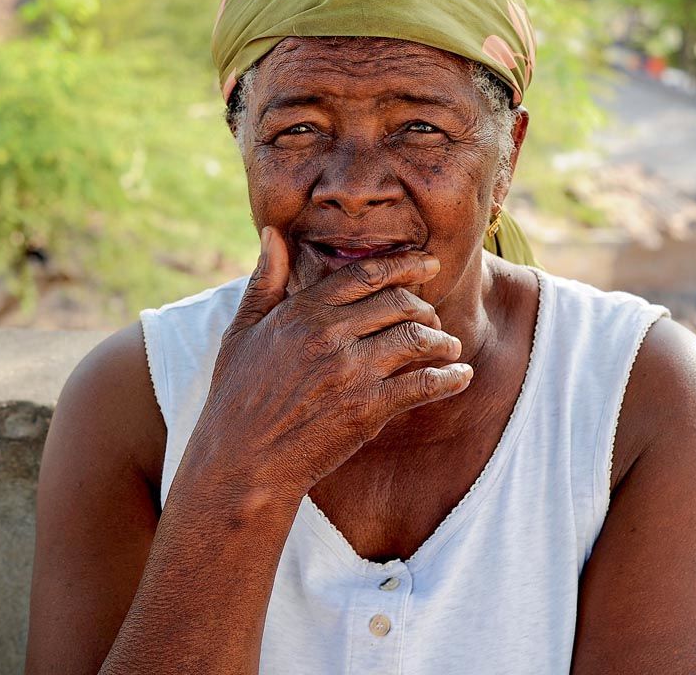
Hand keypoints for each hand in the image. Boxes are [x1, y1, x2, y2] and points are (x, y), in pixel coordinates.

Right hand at [177, 226, 472, 504]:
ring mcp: (351, 372)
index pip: (365, 274)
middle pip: (399, 303)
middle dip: (425, 308)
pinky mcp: (368, 409)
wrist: (242, 461)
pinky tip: (460, 377)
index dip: (404, 265)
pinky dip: (449, 379)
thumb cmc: (236, 396)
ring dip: (442, 342)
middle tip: (433, 318)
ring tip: (449, 348)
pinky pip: (423, 385)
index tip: (429, 265)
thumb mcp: (241, 331)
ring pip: (417, 340)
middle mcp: (329, 335)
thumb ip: (264, 280)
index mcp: (302, 312)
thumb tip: (274, 234)